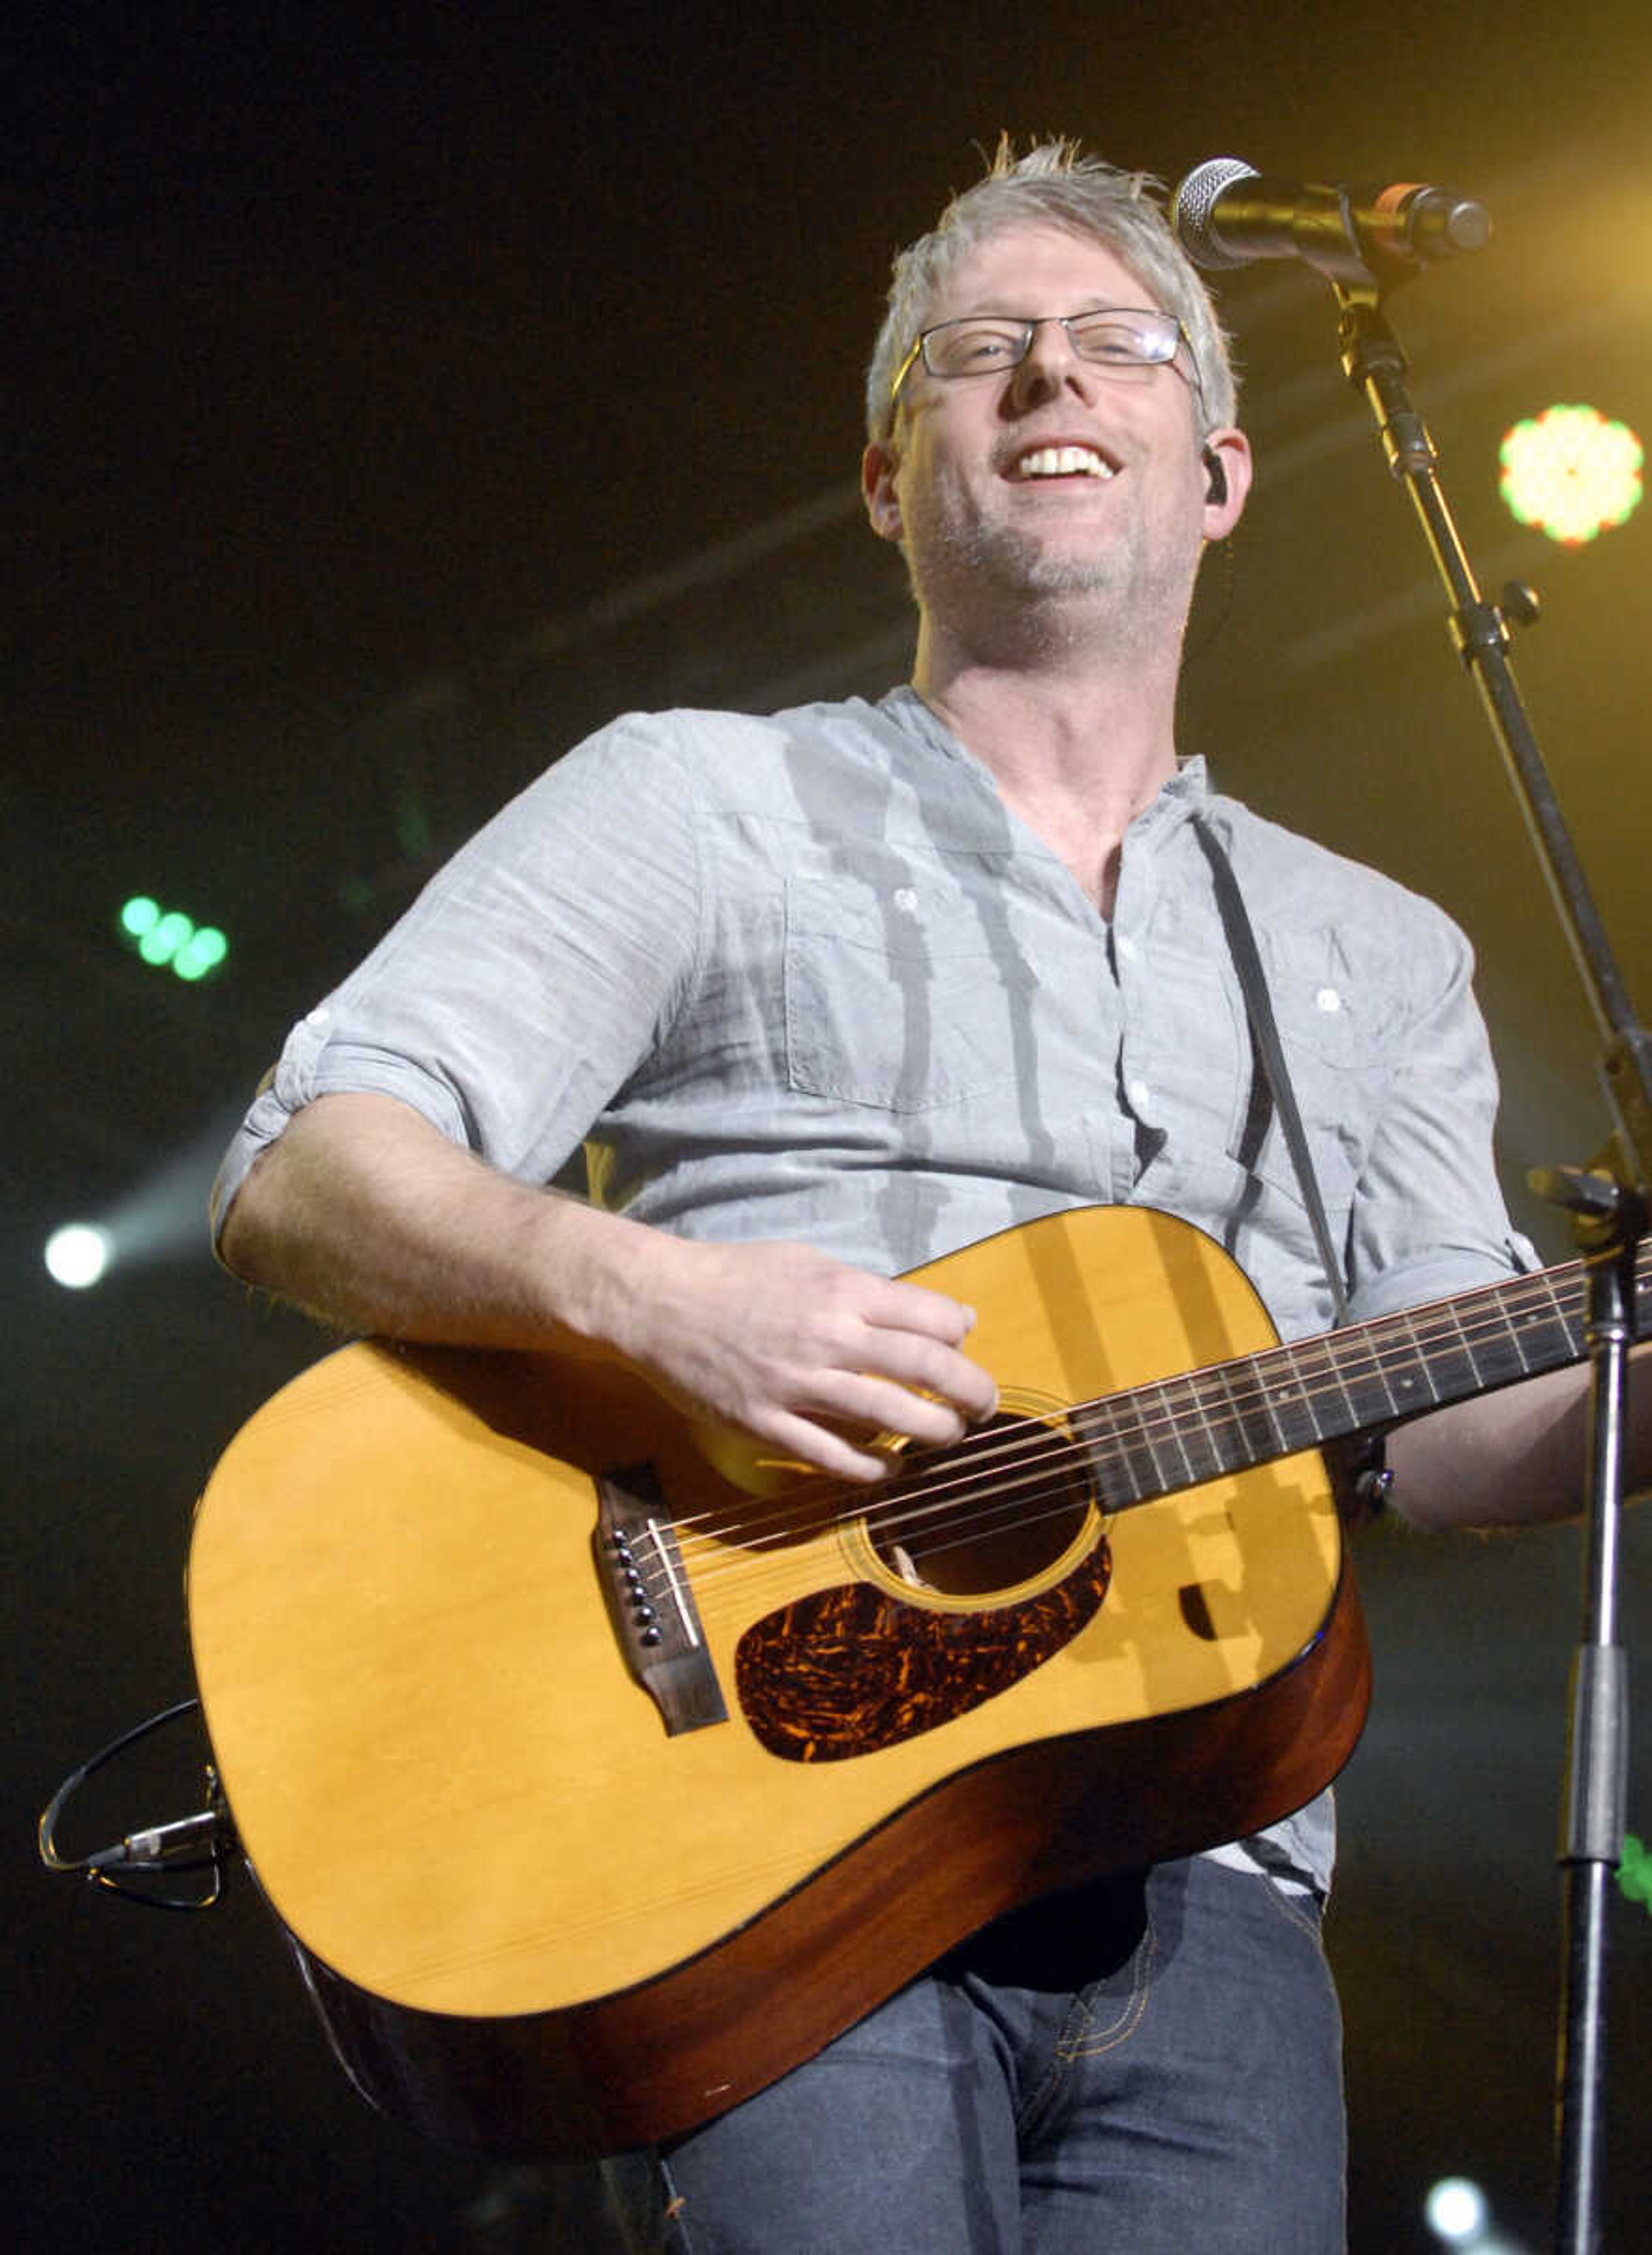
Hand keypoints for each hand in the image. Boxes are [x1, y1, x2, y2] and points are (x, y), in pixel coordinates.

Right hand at [600, 1235, 998, 1482]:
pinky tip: (889, 1469)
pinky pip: (834, 1457)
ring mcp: (797, 1385)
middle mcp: (829, 1337)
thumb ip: (874, 1289)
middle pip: (930, 1369)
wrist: (657, 1301)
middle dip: (973, 1393)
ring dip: (936, 1432)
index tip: (963, 1350)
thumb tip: (950, 1317)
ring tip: (947, 1436)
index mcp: (843, 1291)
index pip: (934, 1319)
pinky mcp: (766, 1424)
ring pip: (893, 1418)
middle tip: (984, 1406)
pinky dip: (873, 1468)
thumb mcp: (808, 1261)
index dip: (962, 1338)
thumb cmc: (734, 1276)